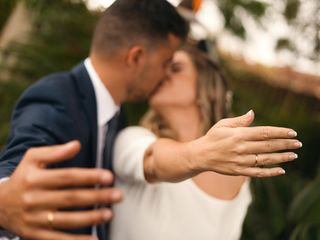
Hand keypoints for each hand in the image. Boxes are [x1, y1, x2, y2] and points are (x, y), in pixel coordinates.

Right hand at [0, 141, 122, 239]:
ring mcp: (34, 219)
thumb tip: (77, 144)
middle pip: (71, 198)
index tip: (109, 176)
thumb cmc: (22, 177)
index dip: (89, 176)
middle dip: (97, 197)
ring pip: (66, 220)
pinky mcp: (34, 234)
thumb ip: (55, 152)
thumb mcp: (32, 159)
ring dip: (90, 218)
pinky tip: (93, 239)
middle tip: (118, 196)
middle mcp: (34, 199)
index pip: (67, 177)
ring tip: (109, 214)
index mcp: (35, 178)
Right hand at [189, 110, 301, 176]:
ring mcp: (240, 161)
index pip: (264, 132)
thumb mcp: (223, 125)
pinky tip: (281, 170)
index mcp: (238, 134)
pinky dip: (270, 172)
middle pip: (268, 146)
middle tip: (298, 143)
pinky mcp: (238, 171)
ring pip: (266, 160)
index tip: (293, 132)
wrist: (200, 155)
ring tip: (294, 155)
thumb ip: (239, 121)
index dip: (280, 132)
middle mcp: (241, 148)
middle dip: (286, 144)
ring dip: (282, 157)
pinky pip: (258, 173)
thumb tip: (253, 113)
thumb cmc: (213, 138)